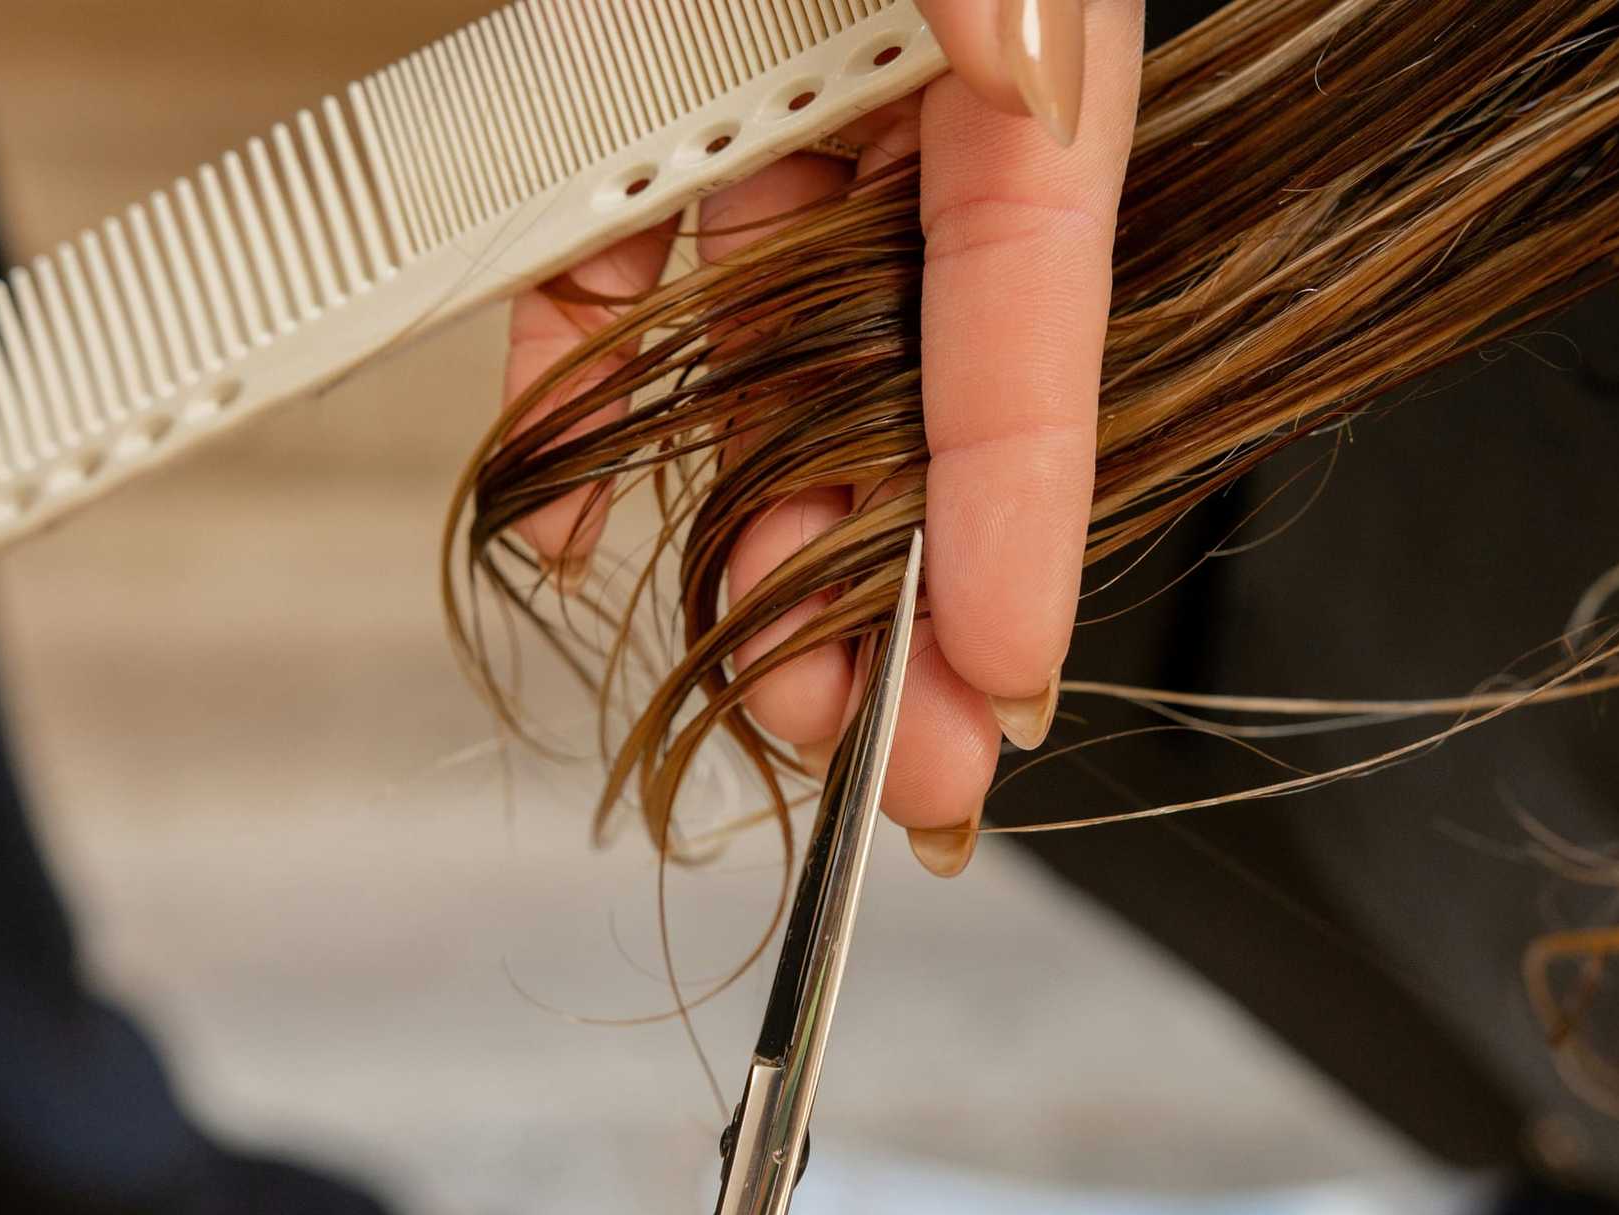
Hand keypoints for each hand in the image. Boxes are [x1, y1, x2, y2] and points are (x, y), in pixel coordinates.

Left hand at [503, 0, 1142, 876]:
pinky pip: (612, 281)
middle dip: (893, 586)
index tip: (1000, 684)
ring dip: (756, 534)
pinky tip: (580, 512)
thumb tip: (1037, 91)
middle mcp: (903, 108)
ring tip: (756, 671)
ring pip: (768, 367)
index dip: (1024, 514)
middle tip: (875, 741)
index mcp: (1013, 52)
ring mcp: (773, 127)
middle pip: (913, 387)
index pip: (1031, 309)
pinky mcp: (645, 124)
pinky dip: (587, 403)